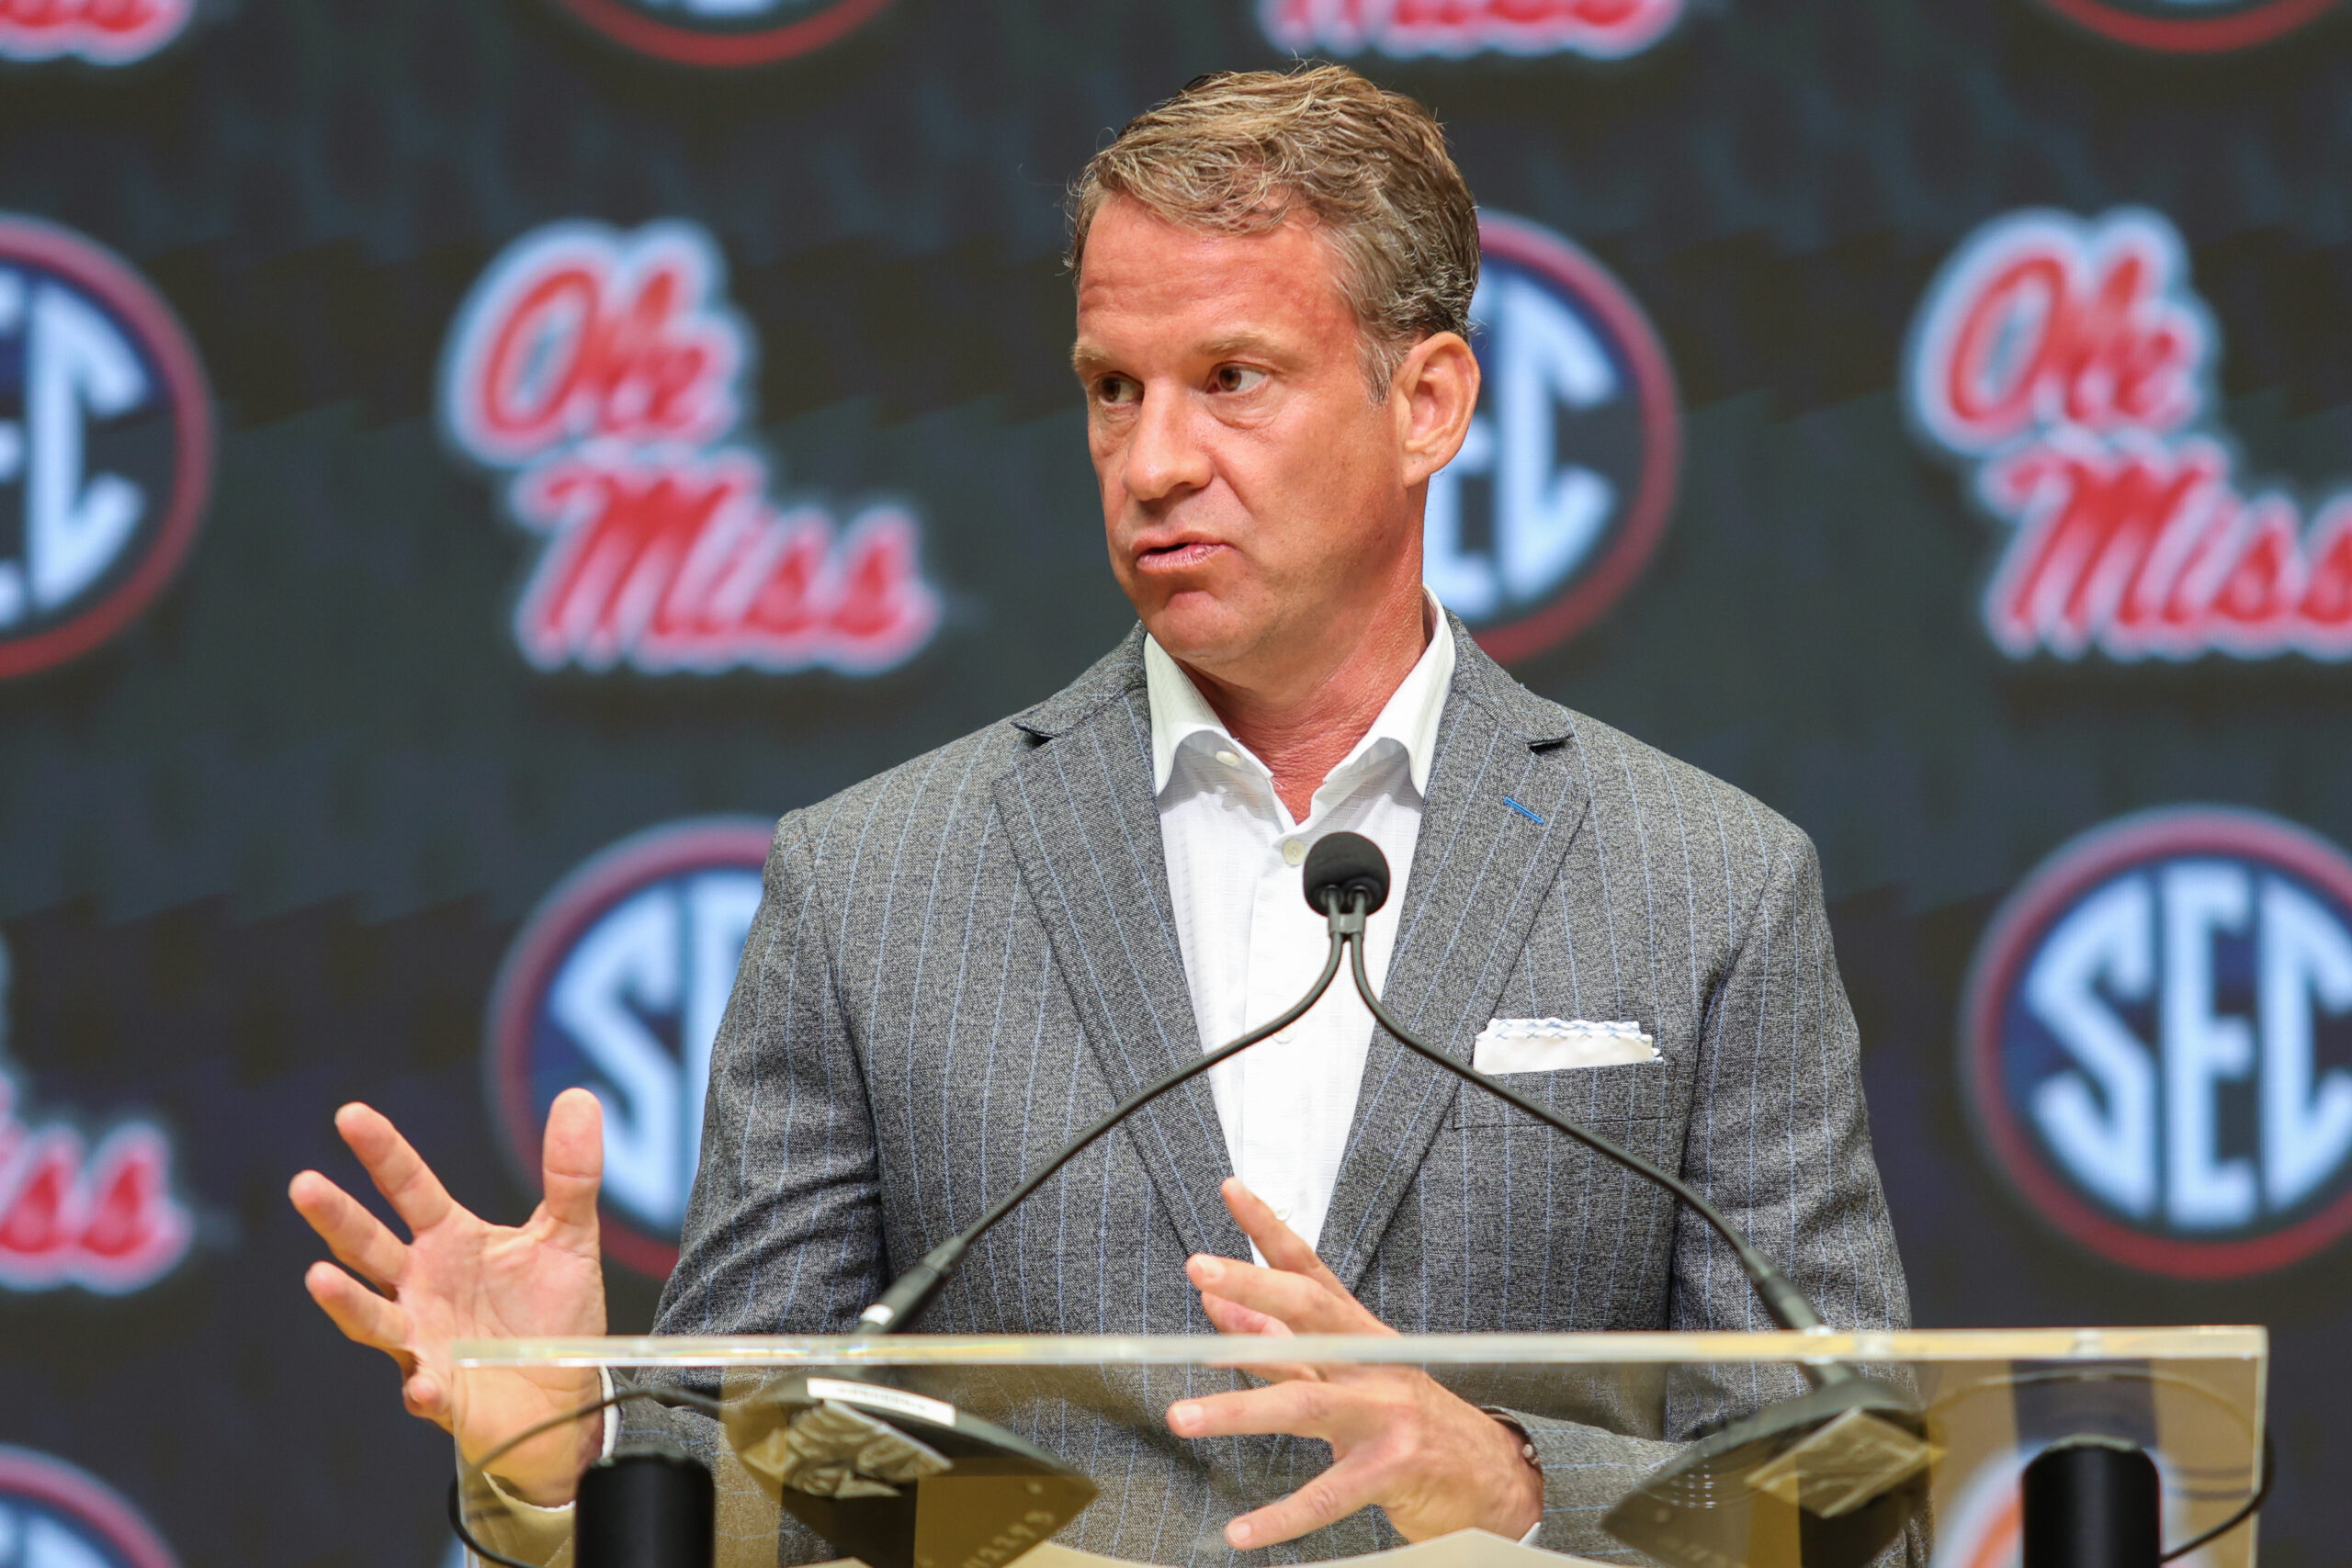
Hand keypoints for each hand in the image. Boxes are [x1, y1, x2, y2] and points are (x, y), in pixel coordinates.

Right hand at [288, 1090, 608, 1503]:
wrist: (563, 1391)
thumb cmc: (551, 1313)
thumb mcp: (569, 1238)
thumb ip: (571, 1175)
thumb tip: (579, 1095)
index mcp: (448, 1240)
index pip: (408, 1187)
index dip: (382, 1153)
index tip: (350, 1115)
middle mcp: (421, 1286)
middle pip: (369, 1246)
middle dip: (337, 1217)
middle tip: (304, 1184)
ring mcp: (422, 1339)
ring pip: (373, 1317)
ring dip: (346, 1301)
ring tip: (317, 1278)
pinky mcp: (441, 1393)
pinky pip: (422, 1389)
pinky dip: (419, 1387)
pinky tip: (421, 1385)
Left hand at [1166, 1179, 1542, 1549]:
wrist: (1492, 1479)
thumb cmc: (1407, 1422)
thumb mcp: (1344, 1373)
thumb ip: (1278, 1344)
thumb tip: (1218, 1305)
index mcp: (1360, 1335)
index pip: (1310, 1271)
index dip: (1271, 1228)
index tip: (1232, 1190)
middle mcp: (1374, 1363)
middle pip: (1310, 1315)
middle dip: (1254, 1287)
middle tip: (1200, 1268)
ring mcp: (1387, 1414)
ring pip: (1305, 1404)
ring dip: (1238, 1409)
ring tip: (1183, 1415)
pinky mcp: (1395, 1469)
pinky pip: (1328, 1494)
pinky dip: (1281, 1516)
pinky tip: (1240, 1530)